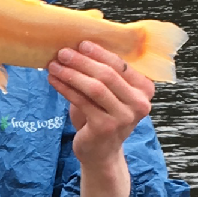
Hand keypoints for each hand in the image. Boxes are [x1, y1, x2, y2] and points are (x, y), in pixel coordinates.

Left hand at [47, 41, 154, 196]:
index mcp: (144, 89)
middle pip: (107, 75)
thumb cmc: (102, 116)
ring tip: (53, 65)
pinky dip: (65, 88)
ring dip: (71, 74)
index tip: (80, 43)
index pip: (121, 65)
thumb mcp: (109, 94)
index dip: (99, 53)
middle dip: (82, 61)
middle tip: (62, 52)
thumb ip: (103, 74)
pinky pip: (81, 101)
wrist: (101, 153)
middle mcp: (139, 104)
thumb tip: (77, 47)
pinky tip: (53, 80)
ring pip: (94, 88)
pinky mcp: (105, 127)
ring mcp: (124, 117)